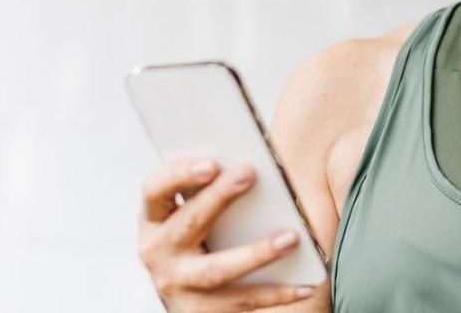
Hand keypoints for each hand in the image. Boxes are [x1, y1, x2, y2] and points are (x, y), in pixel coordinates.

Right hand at [137, 158, 320, 311]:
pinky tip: (305, 283)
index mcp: (155, 219)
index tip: (211, 163)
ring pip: (217, 269)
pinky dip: (278, 292)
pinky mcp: (201, 312)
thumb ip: (209, 190)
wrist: (188, 296)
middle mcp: (158, 253)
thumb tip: (252, 167)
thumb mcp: (191, 214)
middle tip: (249, 174)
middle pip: (188, 222)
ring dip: (256, 252)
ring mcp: (177, 286)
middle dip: (218, 197)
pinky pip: (243, 300)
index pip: (155, 189)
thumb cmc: (200, 238)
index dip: (179, 174)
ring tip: (291, 237)